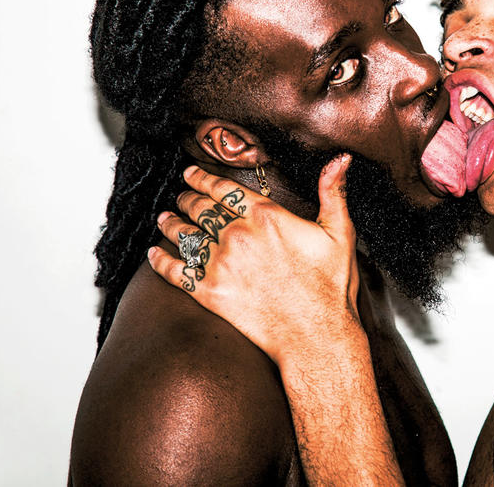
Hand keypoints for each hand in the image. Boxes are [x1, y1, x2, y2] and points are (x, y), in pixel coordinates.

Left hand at [148, 154, 362, 364]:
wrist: (316, 334)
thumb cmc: (331, 286)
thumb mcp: (340, 232)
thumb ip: (333, 192)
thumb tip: (339, 159)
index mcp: (266, 216)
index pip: (225, 188)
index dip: (203, 178)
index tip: (191, 173)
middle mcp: (238, 235)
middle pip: (201, 208)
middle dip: (187, 198)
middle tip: (180, 196)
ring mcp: (220, 264)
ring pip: (185, 235)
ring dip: (171, 224)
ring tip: (164, 218)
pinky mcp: (209, 293)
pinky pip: (175, 271)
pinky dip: (160, 261)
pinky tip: (154, 254)